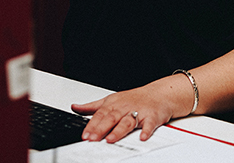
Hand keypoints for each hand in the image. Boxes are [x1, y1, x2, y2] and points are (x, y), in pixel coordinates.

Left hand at [71, 78, 187, 143]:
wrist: (158, 94)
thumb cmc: (133, 99)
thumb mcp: (110, 100)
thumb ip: (92, 107)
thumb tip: (75, 107)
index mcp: (113, 103)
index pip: (100, 115)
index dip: (91, 125)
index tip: (84, 135)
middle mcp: (124, 107)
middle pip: (111, 118)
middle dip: (101, 129)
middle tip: (92, 139)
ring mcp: (138, 112)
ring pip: (127, 121)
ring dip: (119, 131)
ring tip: (110, 139)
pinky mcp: (152, 117)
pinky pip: (149, 124)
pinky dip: (146, 131)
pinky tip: (142, 137)